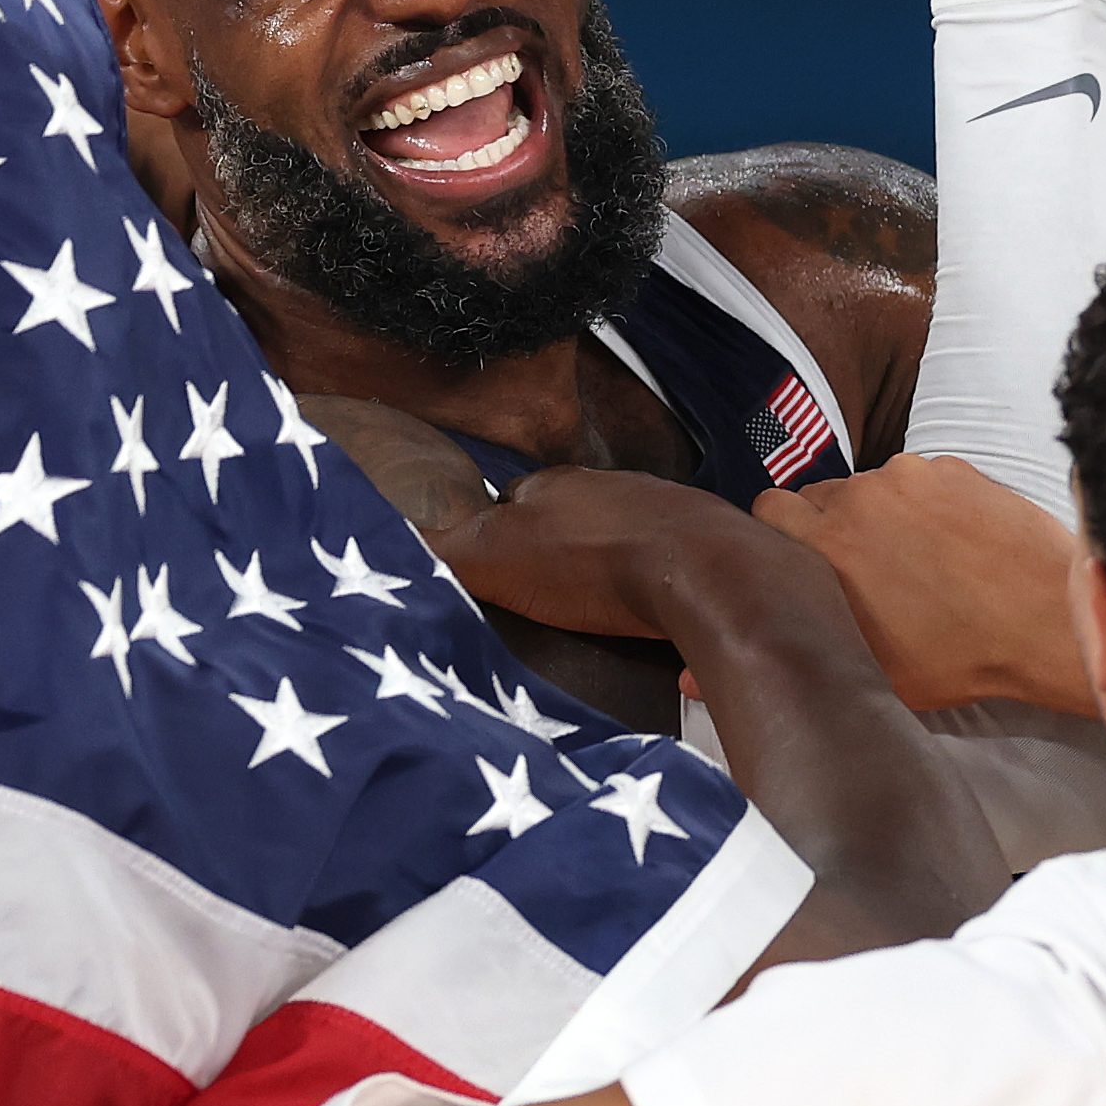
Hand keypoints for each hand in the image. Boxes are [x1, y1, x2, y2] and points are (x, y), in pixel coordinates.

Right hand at [426, 463, 822, 653]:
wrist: (710, 574)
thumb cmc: (597, 564)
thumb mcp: (498, 558)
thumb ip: (448, 551)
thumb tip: (394, 544)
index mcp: (558, 484)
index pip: (512, 502)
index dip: (497, 539)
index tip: (493, 578)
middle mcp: (615, 487)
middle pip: (570, 521)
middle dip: (558, 556)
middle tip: (545, 604)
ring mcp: (669, 512)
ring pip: (624, 541)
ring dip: (611, 573)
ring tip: (598, 617)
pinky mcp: (711, 549)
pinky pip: (672, 568)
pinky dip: (658, 591)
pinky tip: (653, 621)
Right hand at [753, 455, 1092, 711]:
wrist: (1047, 620)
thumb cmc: (959, 660)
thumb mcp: (862, 671)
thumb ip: (774, 660)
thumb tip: (686, 684)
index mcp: (824, 544)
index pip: (765, 510)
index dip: (779, 538)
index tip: (799, 564)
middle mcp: (858, 496)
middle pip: (818, 497)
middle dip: (831, 527)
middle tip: (861, 572)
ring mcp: (910, 474)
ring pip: (871, 487)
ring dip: (882, 516)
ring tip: (917, 563)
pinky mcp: (954, 465)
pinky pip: (921, 479)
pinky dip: (928, 505)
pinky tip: (954, 546)